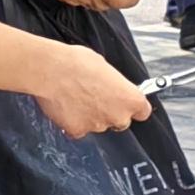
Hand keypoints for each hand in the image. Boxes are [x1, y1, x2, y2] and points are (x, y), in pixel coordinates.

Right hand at [31, 48, 154, 140]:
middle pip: (121, 121)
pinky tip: (65, 108)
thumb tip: (109, 87)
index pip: (142, 112)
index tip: (125, 102)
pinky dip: (72, 122)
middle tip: (95, 99)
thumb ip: (113, 84)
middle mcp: (118, 116)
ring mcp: (98, 126)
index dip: (132, 107)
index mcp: (131, 99)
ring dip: (90, 117)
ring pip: (98, 125)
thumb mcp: (105, 67)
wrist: (51, 72)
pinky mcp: (78, 131)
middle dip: (110, 113)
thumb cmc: (77, 63)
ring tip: (75, 100)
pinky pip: (78, 130)